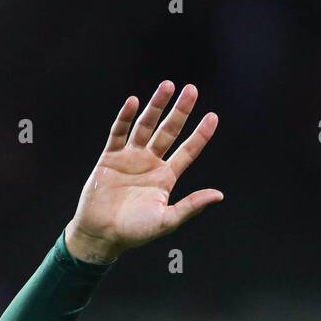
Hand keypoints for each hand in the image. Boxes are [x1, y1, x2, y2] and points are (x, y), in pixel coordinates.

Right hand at [64, 80, 223, 263]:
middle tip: (191, 89)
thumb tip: (219, 195)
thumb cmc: (135, 232)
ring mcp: (130, 158)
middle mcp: (150, 163)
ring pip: (145, 126)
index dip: (200, 134)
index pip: (188, 151)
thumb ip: (191, 206)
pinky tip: (133, 102)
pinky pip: (118, 133)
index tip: (213, 116)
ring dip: (156, 106)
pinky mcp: (110, 158)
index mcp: (166, 177)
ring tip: (167, 86)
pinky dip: (125, 117)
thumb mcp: (167, 220)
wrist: (102, 235)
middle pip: (169, 131)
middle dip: (180, 111)